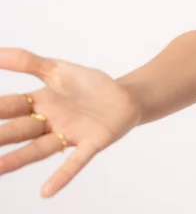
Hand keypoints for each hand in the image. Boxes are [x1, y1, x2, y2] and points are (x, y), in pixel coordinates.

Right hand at [0, 48, 140, 197]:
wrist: (126, 96)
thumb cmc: (90, 86)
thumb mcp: (58, 70)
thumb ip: (27, 62)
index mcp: (38, 104)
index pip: (7, 106)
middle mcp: (48, 123)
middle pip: (18, 130)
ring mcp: (69, 135)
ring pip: (38, 149)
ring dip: (17, 159)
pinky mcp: (92, 143)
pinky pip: (75, 161)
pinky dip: (62, 175)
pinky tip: (47, 191)